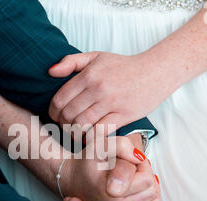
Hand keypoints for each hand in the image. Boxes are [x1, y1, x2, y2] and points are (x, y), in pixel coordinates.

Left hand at [48, 52, 173, 133]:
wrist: (155, 71)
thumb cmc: (123, 66)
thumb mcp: (96, 57)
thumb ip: (71, 62)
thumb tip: (50, 72)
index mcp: (89, 75)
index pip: (59, 100)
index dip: (53, 112)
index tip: (56, 116)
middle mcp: (98, 89)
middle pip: (68, 115)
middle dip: (62, 124)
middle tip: (64, 126)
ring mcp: (112, 103)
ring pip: (82, 125)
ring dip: (74, 132)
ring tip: (75, 132)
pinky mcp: (124, 116)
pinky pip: (100, 132)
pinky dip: (91, 137)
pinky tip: (89, 137)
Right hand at [61, 134, 160, 200]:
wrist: (72, 180)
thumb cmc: (88, 162)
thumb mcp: (101, 145)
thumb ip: (122, 146)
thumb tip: (140, 158)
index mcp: (108, 191)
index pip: (147, 180)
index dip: (144, 166)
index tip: (133, 161)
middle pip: (151, 194)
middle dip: (148, 179)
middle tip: (135, 171)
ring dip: (148, 194)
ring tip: (136, 183)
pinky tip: (139, 196)